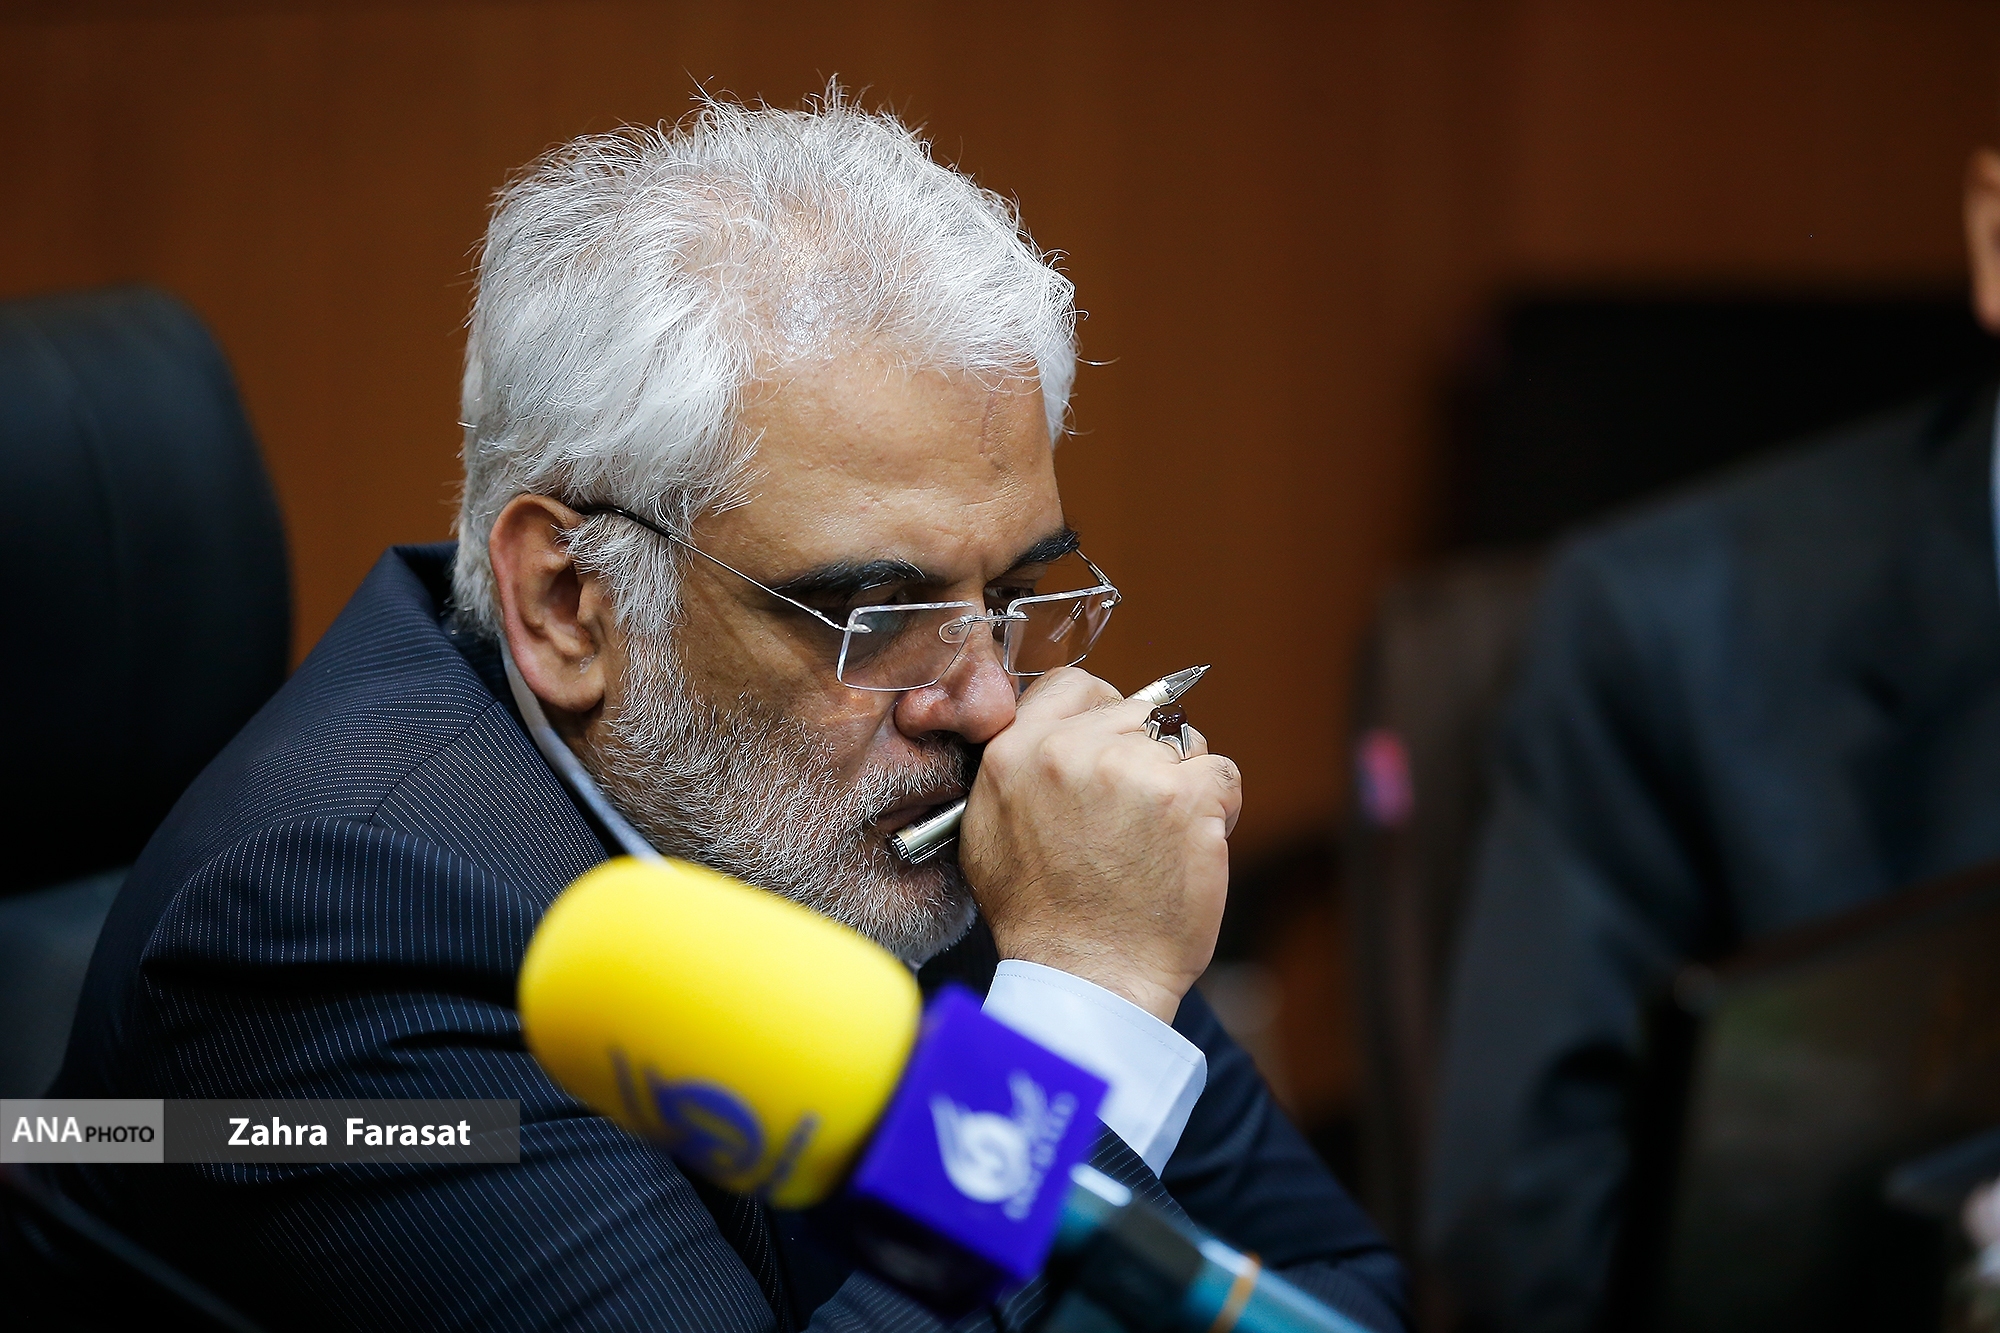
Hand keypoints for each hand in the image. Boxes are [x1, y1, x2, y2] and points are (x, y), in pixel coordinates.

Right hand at [958, 667, 1242, 1021]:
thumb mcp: (987, 832)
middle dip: (1147, 754)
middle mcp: (1069, 751)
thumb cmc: (1042, 919)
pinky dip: (1220, 809)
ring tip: (1161, 838)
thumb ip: (1013, 770)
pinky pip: (1221, 774)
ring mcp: (1130, 770)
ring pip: (1184, 740)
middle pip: (1137, 711)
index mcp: (1016, 752)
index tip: (1114, 750)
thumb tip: (1044, 736)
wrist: (1089, 976)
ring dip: (1183, 781)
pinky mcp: (1184, 797)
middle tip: (1138, 814)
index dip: (1103, 716)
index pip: (1074, 685)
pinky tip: (1192, 848)